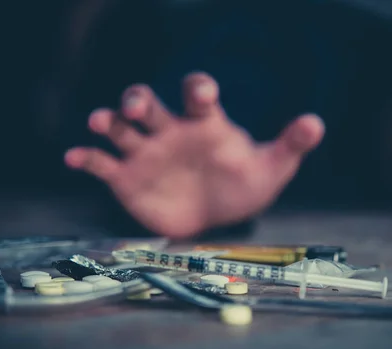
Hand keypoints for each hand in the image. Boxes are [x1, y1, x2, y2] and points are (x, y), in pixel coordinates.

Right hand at [65, 72, 323, 237]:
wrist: (217, 215)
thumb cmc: (243, 185)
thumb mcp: (271, 167)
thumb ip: (290, 144)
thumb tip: (316, 122)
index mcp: (205, 125)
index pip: (196, 96)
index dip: (197, 89)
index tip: (201, 93)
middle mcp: (170, 132)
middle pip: (148, 105)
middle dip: (139, 100)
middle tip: (137, 107)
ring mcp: (146, 153)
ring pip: (120, 127)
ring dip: (108, 121)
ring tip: (101, 122)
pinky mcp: (127, 178)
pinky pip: (102, 163)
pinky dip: (87, 158)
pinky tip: (75, 157)